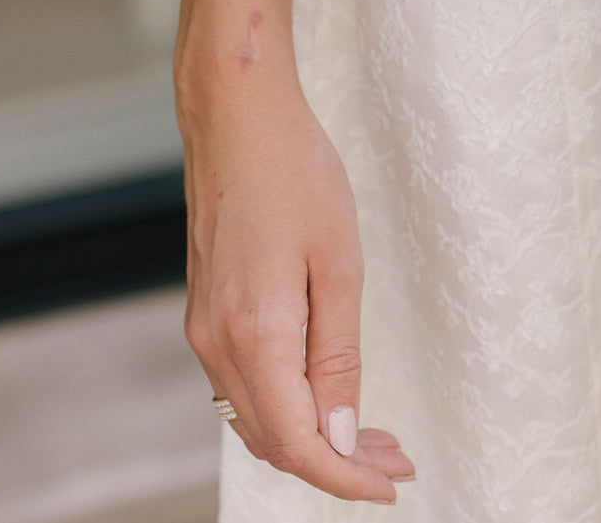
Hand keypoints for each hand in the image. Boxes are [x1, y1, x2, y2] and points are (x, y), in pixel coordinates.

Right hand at [178, 32, 413, 502]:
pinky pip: (242, 384)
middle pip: (274, 441)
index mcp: (255, 334)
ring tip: (372, 436)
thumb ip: (337, 357)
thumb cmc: (294, 172)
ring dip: (311, 436)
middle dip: (336, 462)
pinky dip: (284, 404)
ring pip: (255, 417)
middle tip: (396, 459)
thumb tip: (338, 437)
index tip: (392, 484)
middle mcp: (217, 342)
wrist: (237, 116)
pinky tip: (324, 394)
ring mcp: (204, 327)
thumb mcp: (338, 263)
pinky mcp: (204, 309)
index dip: (345, 476)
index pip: (298, 444)